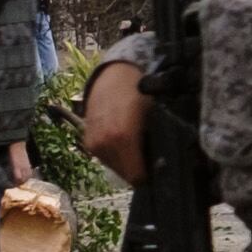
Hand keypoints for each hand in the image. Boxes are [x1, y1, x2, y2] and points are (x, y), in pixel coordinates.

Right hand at [79, 59, 150, 181]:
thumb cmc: (139, 92)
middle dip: (138, 170)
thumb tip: (164, 163)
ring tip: (138, 149)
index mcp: (123, 138)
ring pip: (114, 167)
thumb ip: (158, 141)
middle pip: (125, 174)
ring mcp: (93, 143)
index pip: (136, 176)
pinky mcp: (87, 141)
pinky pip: (104, 158)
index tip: (159, 171)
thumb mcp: (155, 116)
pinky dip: (115, 155)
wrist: (114, 75)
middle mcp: (104, 144)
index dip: (149, 176)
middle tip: (151, 159)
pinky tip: (125, 143)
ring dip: (126, 163)